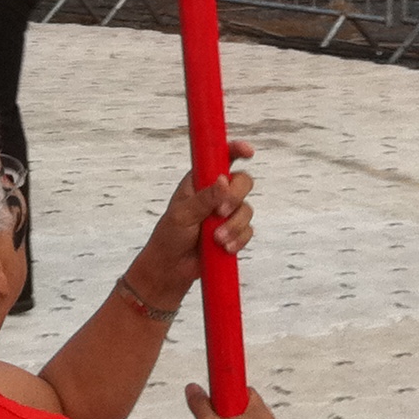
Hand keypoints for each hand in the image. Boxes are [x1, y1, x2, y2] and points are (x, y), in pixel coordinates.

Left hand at [127, 142, 253, 305]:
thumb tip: (224, 180)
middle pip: (243, 182)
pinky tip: (225, 248)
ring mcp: (226, 213)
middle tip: (220, 212)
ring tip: (216, 239)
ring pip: (247, 209)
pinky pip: (248, 231)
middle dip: (235, 197)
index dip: (236, 150)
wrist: (172, 268)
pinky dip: (239, 239)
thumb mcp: (183, 214)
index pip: (221, 158)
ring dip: (234, 225)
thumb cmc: (170, 235)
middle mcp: (216, 193)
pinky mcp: (234, 232)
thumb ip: (204, 198)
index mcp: (200, 180)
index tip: (248, 151)